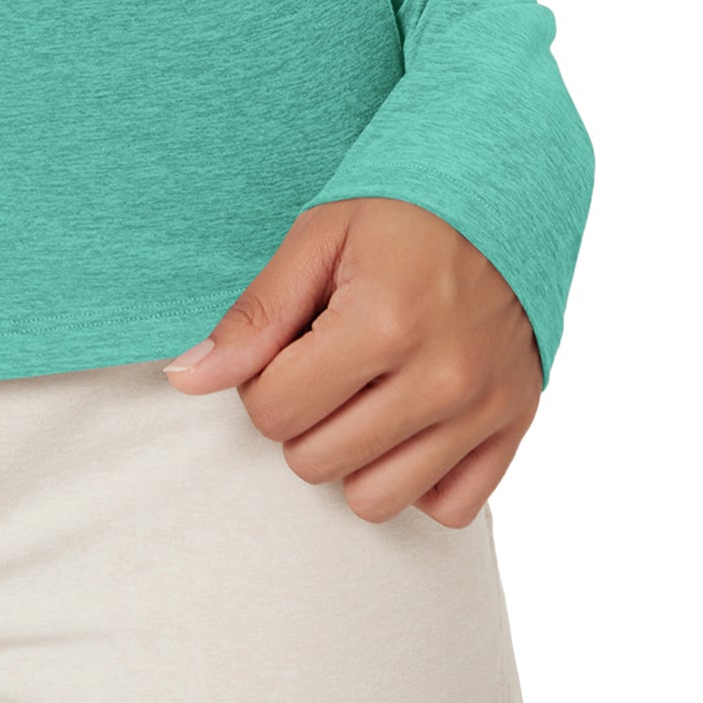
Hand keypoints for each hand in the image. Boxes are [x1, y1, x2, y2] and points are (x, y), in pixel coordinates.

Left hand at [164, 198, 540, 525]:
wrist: (500, 194)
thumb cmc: (398, 213)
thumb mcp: (316, 240)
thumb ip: (254, 317)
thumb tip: (187, 380)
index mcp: (384, 323)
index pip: (273, 412)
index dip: (262, 380)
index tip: (289, 344)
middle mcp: (440, 376)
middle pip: (314, 461)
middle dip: (301, 418)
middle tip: (325, 366)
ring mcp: (483, 408)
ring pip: (374, 500)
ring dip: (352, 458)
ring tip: (363, 398)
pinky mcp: (515, 425)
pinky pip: (449, 509)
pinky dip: (419, 481)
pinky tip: (408, 427)